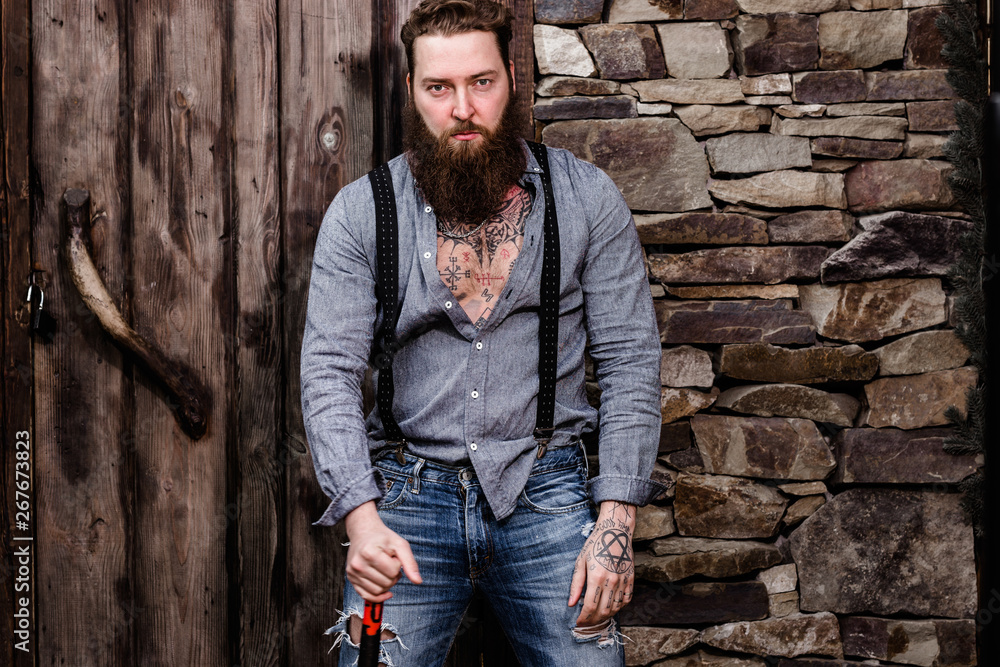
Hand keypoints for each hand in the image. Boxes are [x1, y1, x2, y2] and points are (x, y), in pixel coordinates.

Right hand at [344, 501, 421, 601]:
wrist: (364, 532)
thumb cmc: (383, 538)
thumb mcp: (400, 544)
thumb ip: (410, 563)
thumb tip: (418, 581)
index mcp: (369, 553)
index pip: (392, 572)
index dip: (398, 565)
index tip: (393, 556)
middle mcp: (358, 564)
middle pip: (385, 583)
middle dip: (393, 575)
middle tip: (390, 563)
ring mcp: (352, 572)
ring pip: (377, 591)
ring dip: (387, 584)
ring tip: (385, 570)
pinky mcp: (351, 578)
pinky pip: (366, 596)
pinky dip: (378, 597)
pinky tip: (385, 591)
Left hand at [568, 501, 635, 626]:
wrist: (615, 532)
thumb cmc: (595, 545)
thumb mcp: (580, 562)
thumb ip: (576, 585)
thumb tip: (570, 604)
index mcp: (596, 577)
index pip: (590, 607)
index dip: (583, 618)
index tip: (578, 622)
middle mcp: (611, 581)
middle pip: (603, 611)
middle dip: (593, 621)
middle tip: (586, 622)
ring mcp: (623, 581)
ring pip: (615, 608)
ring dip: (605, 616)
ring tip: (597, 617)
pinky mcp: (631, 579)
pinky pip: (627, 600)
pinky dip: (619, 608)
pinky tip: (611, 607)